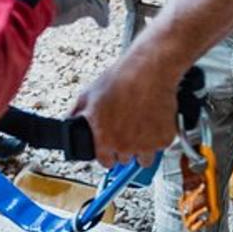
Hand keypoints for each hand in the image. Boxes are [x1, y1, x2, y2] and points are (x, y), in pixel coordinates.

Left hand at [71, 52, 176, 167]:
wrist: (150, 70)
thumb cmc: (121, 79)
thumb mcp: (88, 94)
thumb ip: (77, 114)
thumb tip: (69, 123)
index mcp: (104, 138)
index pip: (104, 161)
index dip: (107, 152)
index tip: (111, 146)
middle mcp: (124, 145)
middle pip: (124, 159)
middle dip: (124, 147)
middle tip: (127, 128)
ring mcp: (146, 145)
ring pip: (144, 158)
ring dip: (142, 147)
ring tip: (141, 125)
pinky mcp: (163, 140)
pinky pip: (160, 147)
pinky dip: (158, 137)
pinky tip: (153, 120)